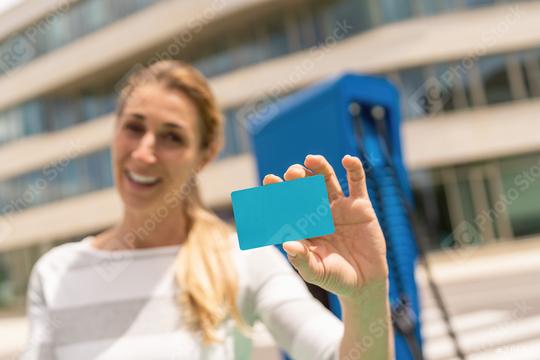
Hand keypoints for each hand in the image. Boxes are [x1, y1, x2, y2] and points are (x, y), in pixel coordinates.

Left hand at [263, 154, 387, 300]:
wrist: (365, 283)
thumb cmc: (335, 278)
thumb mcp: (317, 272)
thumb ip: (302, 259)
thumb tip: (287, 243)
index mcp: (304, 224)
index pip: (288, 204)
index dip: (278, 191)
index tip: (269, 179)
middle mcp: (319, 211)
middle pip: (306, 188)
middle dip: (297, 178)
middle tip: (292, 172)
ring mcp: (340, 207)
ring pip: (328, 180)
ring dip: (320, 168)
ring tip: (311, 159)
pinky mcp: (361, 206)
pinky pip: (357, 183)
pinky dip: (354, 169)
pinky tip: (347, 159)